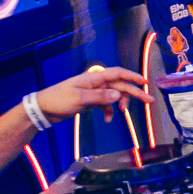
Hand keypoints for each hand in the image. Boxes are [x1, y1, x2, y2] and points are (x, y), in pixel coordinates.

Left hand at [34, 64, 152, 122]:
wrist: (44, 109)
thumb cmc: (59, 100)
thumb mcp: (79, 99)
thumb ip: (100, 97)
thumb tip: (118, 95)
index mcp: (94, 78)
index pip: (118, 73)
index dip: (133, 76)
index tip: (146, 82)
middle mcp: (96, 83)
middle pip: (119, 85)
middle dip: (134, 92)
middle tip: (149, 101)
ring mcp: (93, 92)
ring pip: (114, 95)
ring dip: (121, 103)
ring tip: (123, 112)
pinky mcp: (90, 101)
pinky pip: (105, 104)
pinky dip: (108, 111)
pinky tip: (108, 120)